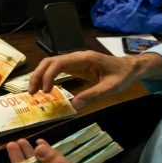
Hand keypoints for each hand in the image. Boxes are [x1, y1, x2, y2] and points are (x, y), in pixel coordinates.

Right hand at [29, 50, 161, 108]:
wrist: (129, 68)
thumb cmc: (121, 75)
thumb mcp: (110, 87)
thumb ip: (93, 95)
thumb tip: (74, 105)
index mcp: (84, 59)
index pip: (59, 63)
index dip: (48, 76)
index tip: (46, 91)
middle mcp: (76, 57)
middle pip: (49, 61)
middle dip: (38, 75)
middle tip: (32, 92)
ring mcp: (74, 60)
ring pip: (50, 64)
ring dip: (40, 75)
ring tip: (34, 91)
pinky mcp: (74, 66)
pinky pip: (56, 69)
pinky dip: (47, 77)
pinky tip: (45, 88)